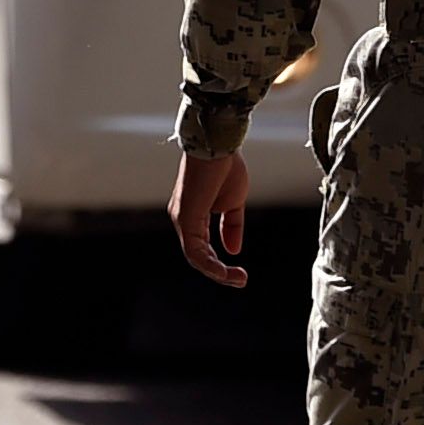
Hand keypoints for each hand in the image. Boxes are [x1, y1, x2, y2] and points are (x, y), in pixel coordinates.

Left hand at [169, 147, 249, 288]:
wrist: (220, 144)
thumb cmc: (225, 166)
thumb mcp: (233, 202)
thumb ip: (231, 226)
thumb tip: (233, 251)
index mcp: (193, 215)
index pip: (202, 248)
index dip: (220, 264)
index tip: (240, 272)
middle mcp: (183, 219)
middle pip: (198, 257)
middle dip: (220, 273)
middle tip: (240, 280)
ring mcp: (182, 219)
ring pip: (195, 258)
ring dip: (217, 273)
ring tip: (237, 279)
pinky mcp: (186, 217)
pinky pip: (195, 251)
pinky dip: (210, 265)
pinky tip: (225, 271)